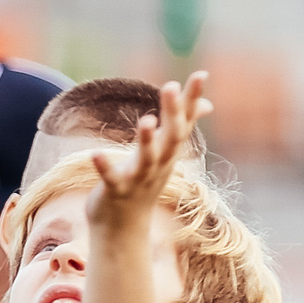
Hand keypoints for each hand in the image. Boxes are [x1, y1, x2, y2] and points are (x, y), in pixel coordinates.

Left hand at [87, 70, 209, 229]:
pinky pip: (111, 178)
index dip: (192, 100)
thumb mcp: (166, 153)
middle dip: (172, 113)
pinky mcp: (116, 191)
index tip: (201, 74)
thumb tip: (208, 104)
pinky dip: (105, 167)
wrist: (123, 228)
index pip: (185, 122)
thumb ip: (183, 125)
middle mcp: (159, 164)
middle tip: (170, 86)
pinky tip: (95, 154)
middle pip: (171, 137)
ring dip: (146, 140)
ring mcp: (138, 178)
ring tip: (145, 120)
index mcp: (168, 152)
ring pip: (146, 159)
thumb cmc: (144, 183)